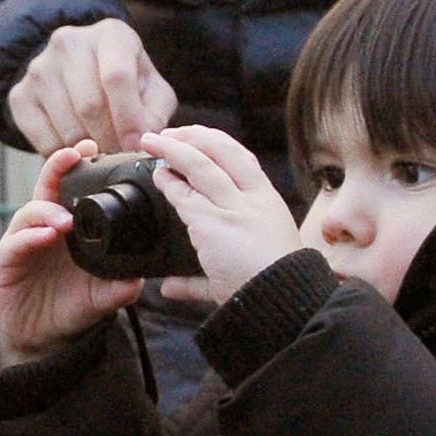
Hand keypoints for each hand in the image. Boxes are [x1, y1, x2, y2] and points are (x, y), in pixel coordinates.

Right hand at [0, 142, 143, 367]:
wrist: (42, 336)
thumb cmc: (70, 306)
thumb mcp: (102, 298)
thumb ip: (119, 289)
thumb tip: (139, 282)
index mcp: (68, 229)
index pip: (71, 191)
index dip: (78, 168)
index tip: (93, 149)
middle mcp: (43, 229)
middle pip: (46, 189)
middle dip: (57, 168)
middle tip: (74, 154)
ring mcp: (22, 243)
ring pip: (29, 213)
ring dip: (47, 212)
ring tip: (65, 221)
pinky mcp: (5, 263)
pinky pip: (15, 244)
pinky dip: (29, 238)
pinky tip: (46, 236)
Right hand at [6, 18, 175, 154]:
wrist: (82, 71)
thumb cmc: (126, 81)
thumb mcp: (152, 89)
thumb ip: (155, 113)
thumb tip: (143, 140)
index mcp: (110, 34)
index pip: (116, 77)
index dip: (128, 117)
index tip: (135, 145)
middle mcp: (69, 43)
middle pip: (90, 104)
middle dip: (109, 138)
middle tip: (120, 154)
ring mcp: (39, 68)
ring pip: (67, 126)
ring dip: (88, 149)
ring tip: (102, 151)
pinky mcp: (19, 94)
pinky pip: (42, 138)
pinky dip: (63, 154)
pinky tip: (77, 149)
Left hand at [136, 125, 302, 302]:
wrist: (285, 303)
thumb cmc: (272, 288)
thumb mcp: (243, 268)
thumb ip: (197, 278)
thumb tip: (169, 286)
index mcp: (269, 203)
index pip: (243, 160)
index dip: (217, 144)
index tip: (196, 138)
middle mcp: (254, 200)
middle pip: (223, 151)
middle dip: (194, 136)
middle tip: (169, 132)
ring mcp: (235, 210)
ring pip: (201, 166)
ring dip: (173, 149)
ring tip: (150, 141)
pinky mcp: (215, 224)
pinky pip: (186, 196)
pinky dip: (168, 183)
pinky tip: (157, 175)